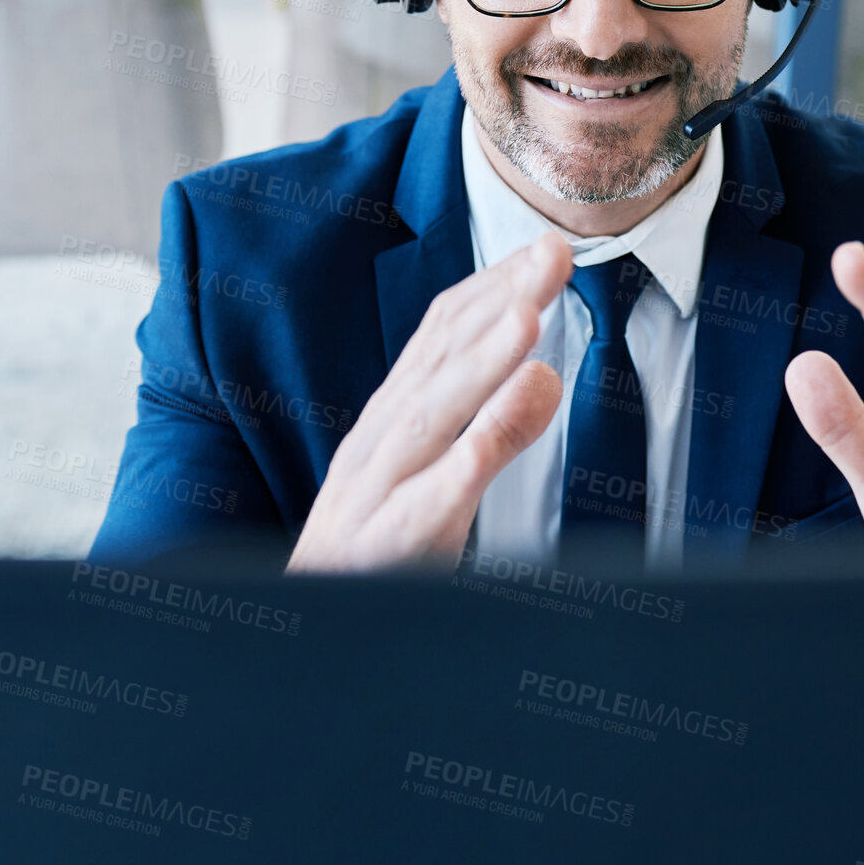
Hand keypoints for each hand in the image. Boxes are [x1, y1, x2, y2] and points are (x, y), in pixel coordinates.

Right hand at [286, 232, 571, 572]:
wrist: (309, 616)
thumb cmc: (375, 542)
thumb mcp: (438, 474)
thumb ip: (491, 425)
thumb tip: (547, 375)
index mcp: (394, 416)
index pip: (444, 335)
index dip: (495, 287)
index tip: (546, 249)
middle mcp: (382, 440)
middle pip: (443, 358)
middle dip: (501, 301)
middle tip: (554, 253)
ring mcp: (379, 490)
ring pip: (430, 419)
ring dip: (478, 366)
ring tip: (527, 319)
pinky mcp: (385, 546)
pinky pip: (420, 506)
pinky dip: (453, 470)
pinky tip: (484, 446)